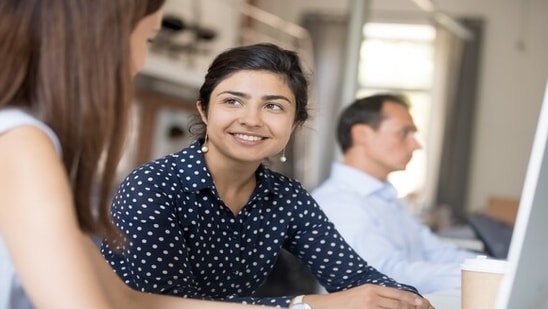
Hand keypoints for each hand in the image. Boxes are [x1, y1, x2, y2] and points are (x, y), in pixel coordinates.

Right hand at [303, 284, 435, 308]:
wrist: (326, 306)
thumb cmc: (343, 302)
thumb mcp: (362, 294)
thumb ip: (377, 295)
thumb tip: (395, 300)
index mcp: (372, 288)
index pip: (398, 293)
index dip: (413, 299)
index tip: (424, 303)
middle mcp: (372, 296)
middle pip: (399, 304)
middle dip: (412, 308)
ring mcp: (369, 307)